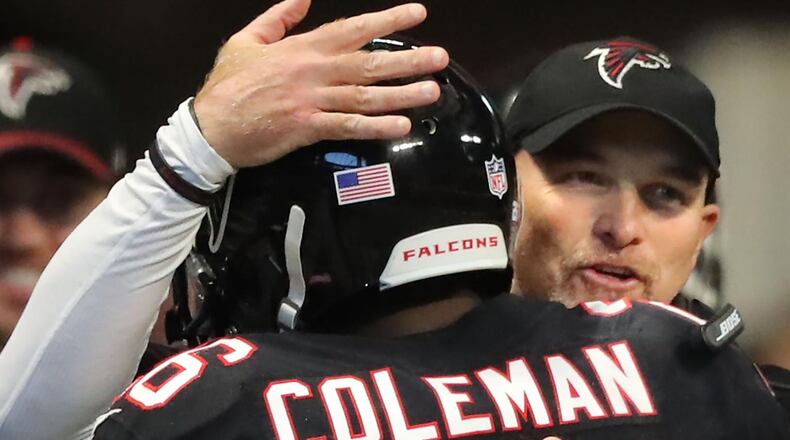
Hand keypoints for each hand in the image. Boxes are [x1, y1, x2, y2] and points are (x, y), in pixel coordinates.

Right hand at [194, 0, 448, 167]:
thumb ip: (278, 18)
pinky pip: (348, 127)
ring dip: (402, 94)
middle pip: (369, 63)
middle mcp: (314, 72)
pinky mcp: (308, 129)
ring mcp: (312, 101)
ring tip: (432, 92)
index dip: (387, 19)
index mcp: (302, 48)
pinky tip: (401, 127)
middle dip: (408, 59)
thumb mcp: (246, 40)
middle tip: (440, 58)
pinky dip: (375, 127)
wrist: (209, 127)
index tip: (417, 13)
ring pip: (365, 96)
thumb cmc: (227, 84)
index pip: (353, 29)